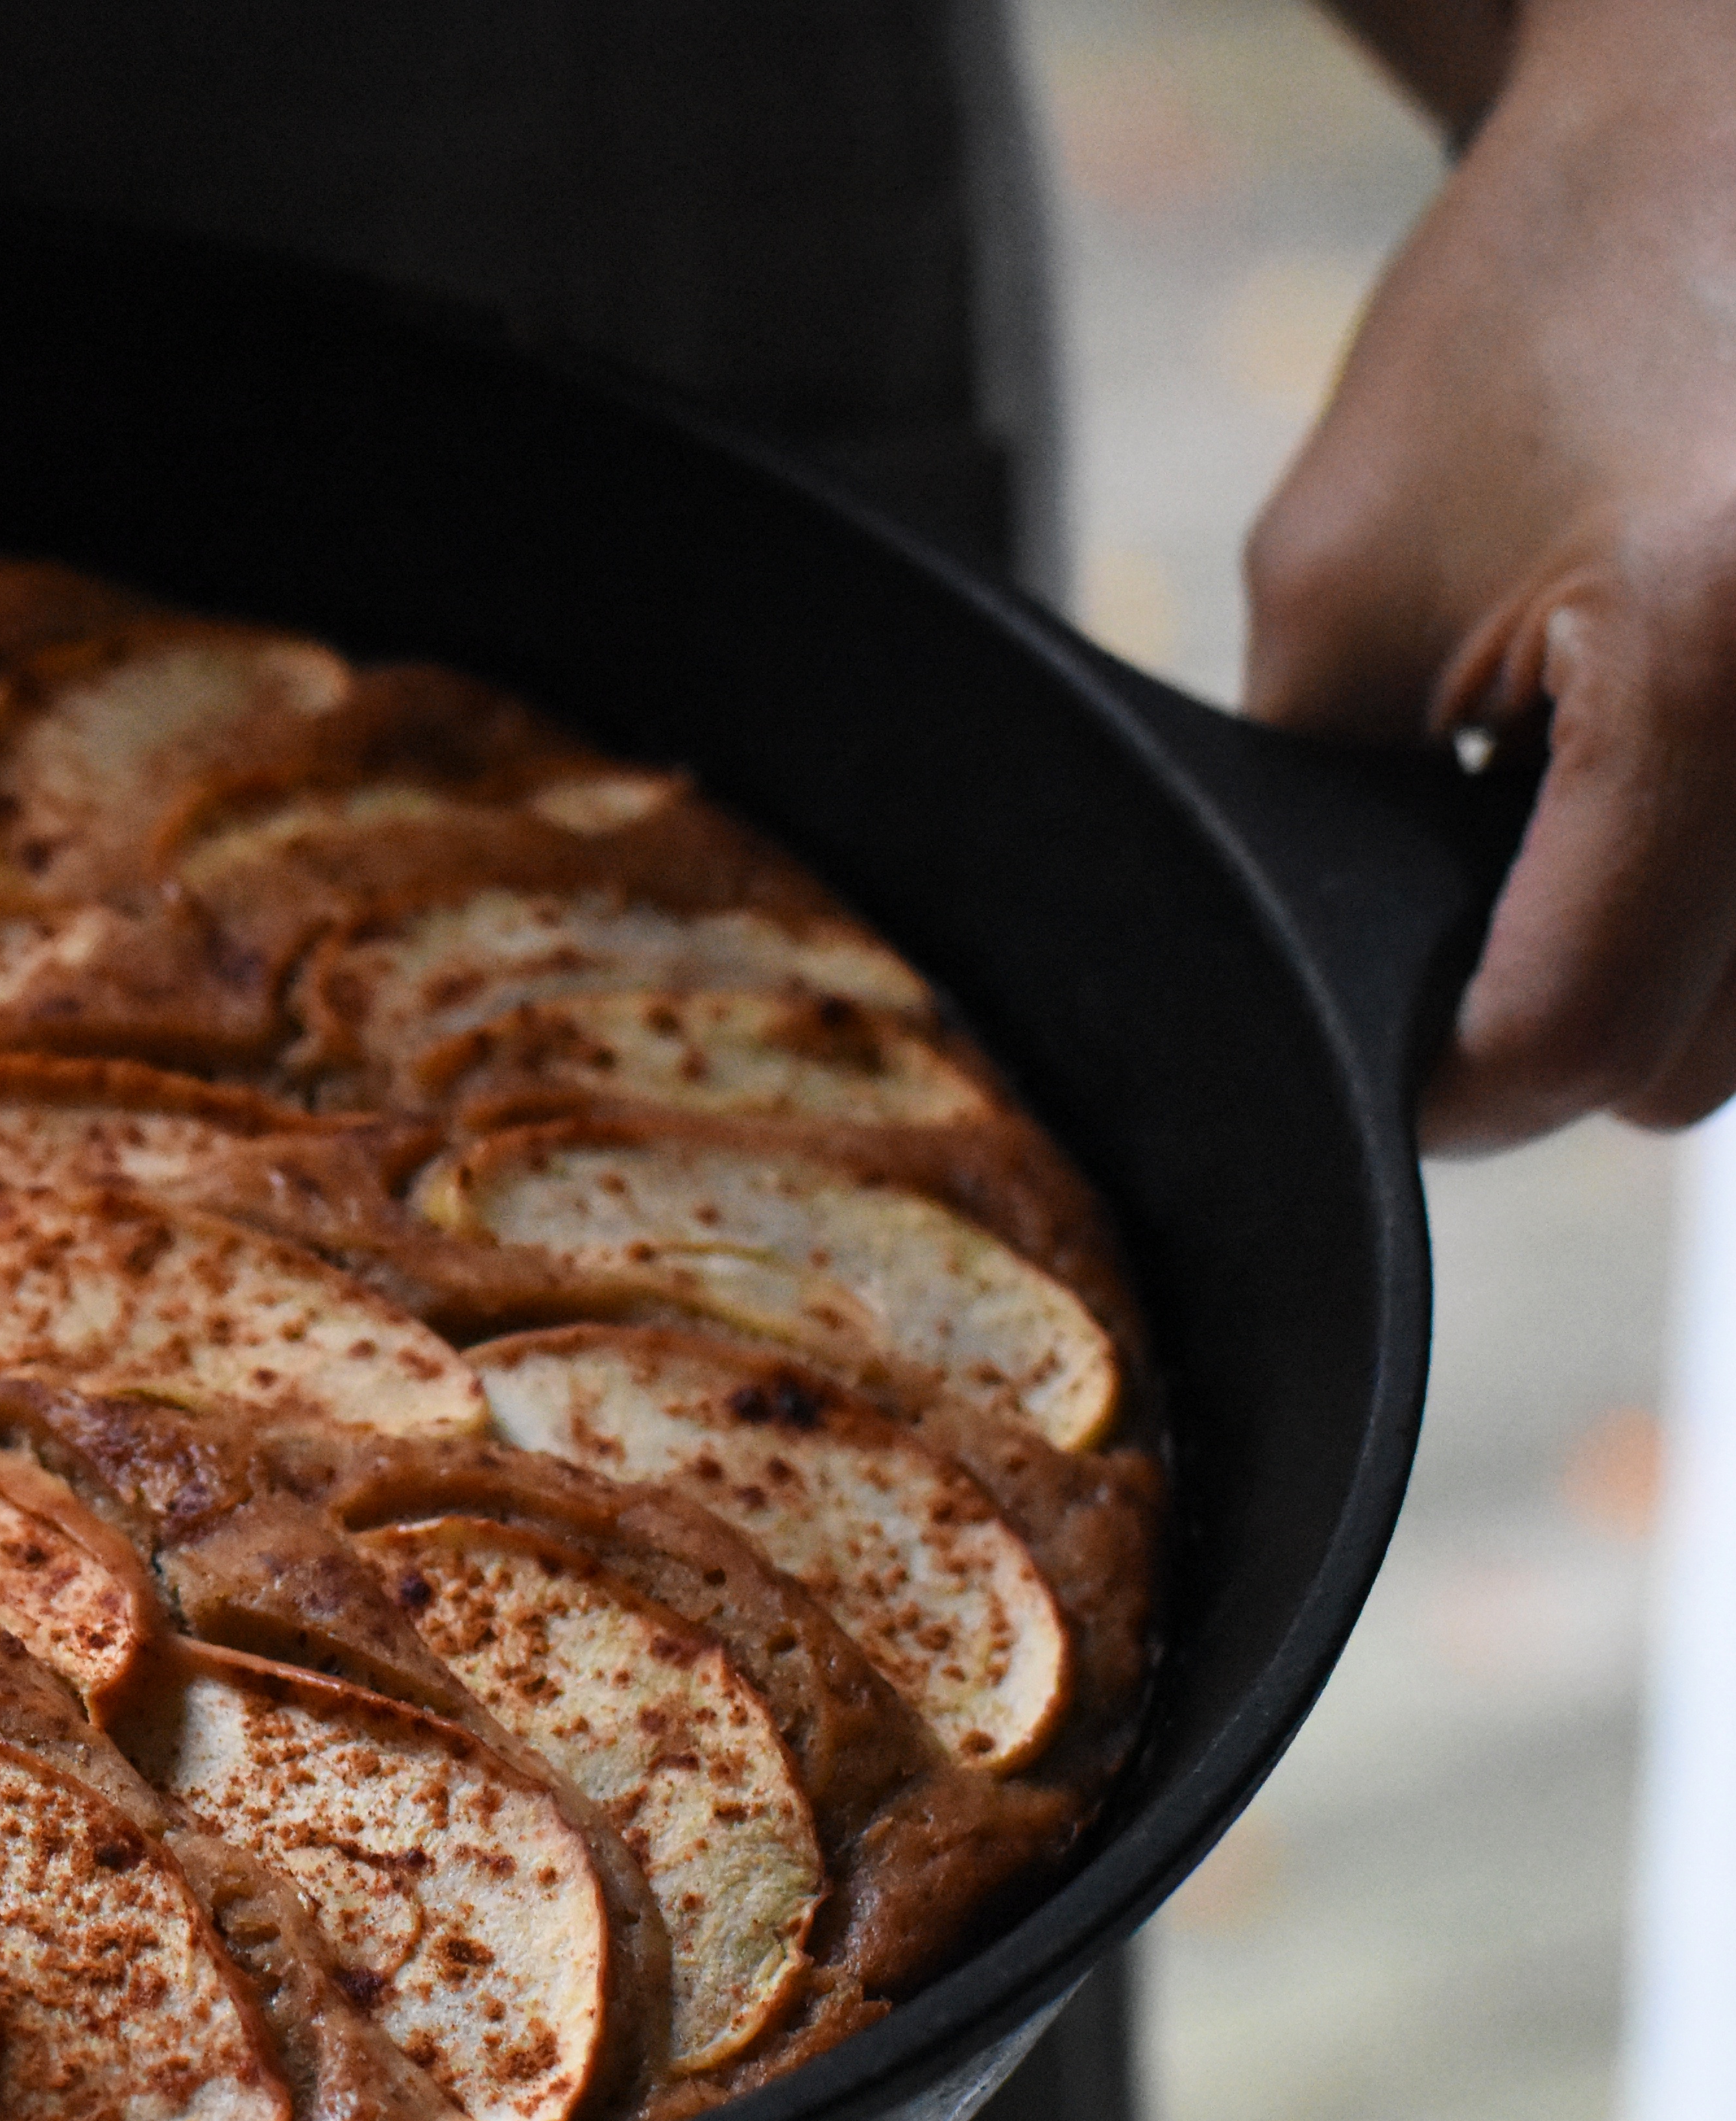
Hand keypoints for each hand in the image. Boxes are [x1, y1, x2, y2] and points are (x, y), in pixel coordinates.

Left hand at [1245, 0, 1735, 1150]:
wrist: (1711, 134)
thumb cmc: (1523, 327)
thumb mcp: (1337, 593)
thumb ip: (1328, 821)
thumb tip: (1352, 1007)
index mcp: (1712, 668)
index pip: (1575, 1038)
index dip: (1448, 1081)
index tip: (1389, 1049)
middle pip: (1697, 1071)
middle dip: (1568, 1023)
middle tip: (1482, 895)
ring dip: (1666, 972)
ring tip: (1589, 808)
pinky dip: (1729, 905)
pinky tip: (1673, 785)